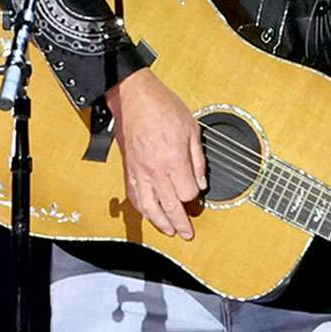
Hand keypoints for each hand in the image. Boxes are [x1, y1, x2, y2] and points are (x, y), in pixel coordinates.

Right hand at [105, 68, 205, 239]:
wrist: (133, 97)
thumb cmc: (162, 107)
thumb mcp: (191, 129)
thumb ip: (197, 160)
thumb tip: (201, 182)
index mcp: (174, 160)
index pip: (187, 193)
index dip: (195, 198)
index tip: (198, 195)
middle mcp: (156, 171)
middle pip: (170, 207)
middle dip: (180, 223)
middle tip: (187, 233)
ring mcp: (140, 172)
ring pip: (149, 208)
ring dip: (160, 223)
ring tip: (169, 231)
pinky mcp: (129, 170)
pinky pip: (134, 196)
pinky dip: (142, 209)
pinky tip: (149, 214)